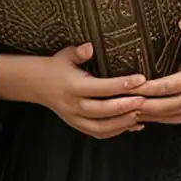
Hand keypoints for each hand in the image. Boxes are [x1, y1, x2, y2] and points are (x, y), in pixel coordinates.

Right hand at [0, 43, 145, 138]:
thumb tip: (90, 47)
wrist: (36, 84)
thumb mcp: (65, 55)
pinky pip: (98, 133)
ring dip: (122, 123)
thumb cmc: (55, 67)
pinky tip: (132, 124)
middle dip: (125, 107)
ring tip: (140, 113)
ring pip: (101, 127)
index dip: (122, 84)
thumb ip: (78, 52)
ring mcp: (75, 118)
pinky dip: (116, 131)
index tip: (140, 79)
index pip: (101, 88)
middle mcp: (73, 105)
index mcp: (73, 87)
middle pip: (102, 111)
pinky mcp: (77, 125)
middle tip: (144, 100)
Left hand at [136, 10, 180, 123]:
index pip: (175, 85)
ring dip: (158, 114)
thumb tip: (179, 23)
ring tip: (136, 113)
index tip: (133, 88)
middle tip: (125, 106)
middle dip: (149, 108)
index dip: (152, 89)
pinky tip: (159, 113)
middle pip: (173, 105)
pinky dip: (172, 114)